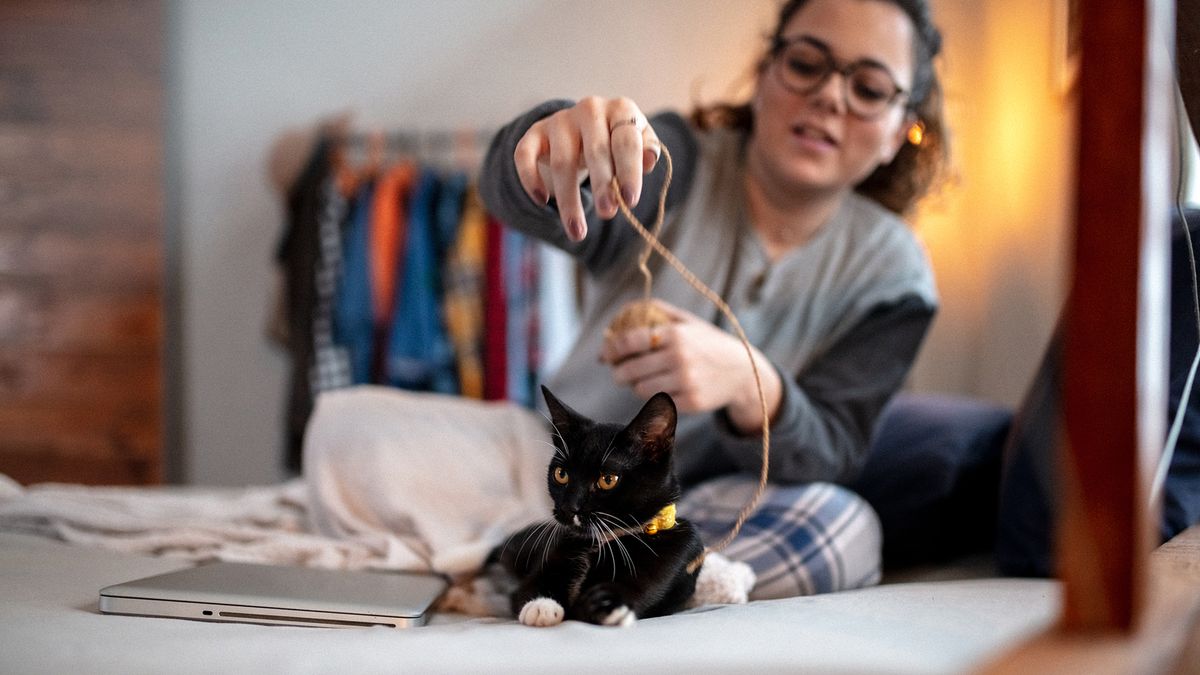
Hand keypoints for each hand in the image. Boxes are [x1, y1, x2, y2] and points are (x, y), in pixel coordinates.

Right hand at [513, 97, 661, 241]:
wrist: (586, 125)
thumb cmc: (617, 141)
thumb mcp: (638, 142)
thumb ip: (646, 151)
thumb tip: (649, 161)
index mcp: (620, 109)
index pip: (626, 141)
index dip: (629, 172)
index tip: (630, 202)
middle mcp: (589, 110)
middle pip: (595, 151)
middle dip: (602, 186)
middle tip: (608, 214)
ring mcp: (559, 121)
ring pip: (561, 162)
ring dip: (569, 199)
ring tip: (577, 231)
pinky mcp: (535, 133)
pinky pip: (524, 156)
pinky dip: (530, 179)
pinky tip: (542, 201)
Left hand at [600, 301, 781, 429]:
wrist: (741, 371)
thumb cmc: (706, 343)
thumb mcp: (686, 321)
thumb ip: (656, 312)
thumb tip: (619, 316)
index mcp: (675, 334)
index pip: (629, 341)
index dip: (611, 349)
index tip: (605, 354)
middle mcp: (680, 357)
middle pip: (629, 370)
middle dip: (618, 372)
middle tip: (619, 372)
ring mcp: (686, 382)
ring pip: (639, 389)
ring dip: (636, 386)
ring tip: (643, 380)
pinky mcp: (691, 402)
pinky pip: (657, 403)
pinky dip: (654, 397)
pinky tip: (662, 390)